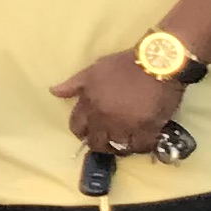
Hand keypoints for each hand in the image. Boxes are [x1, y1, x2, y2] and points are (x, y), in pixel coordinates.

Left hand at [52, 51, 185, 153]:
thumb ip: (73, 84)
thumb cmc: (124, 65)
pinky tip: (142, 141)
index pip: (77, 126)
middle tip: (108, 140)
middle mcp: (104, 118)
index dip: (81, 131)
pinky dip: (141, 146)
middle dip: (99, 143)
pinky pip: (141, 146)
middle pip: (96, 142)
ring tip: (125, 142)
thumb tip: (54, 92)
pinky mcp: (147, 128)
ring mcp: (126, 125)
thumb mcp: (93, 70)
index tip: (88, 132)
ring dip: (120, 147)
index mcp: (89, 104)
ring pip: (118, 147)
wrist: (156, 63)